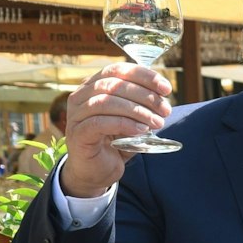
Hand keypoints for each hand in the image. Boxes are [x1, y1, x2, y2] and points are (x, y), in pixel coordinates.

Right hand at [62, 64, 171, 196]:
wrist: (96, 171)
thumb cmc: (115, 142)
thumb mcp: (131, 119)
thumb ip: (142, 105)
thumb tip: (163, 95)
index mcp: (93, 86)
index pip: (117, 71)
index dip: (144, 76)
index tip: (166, 88)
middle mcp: (81, 97)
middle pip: (113, 85)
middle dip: (145, 95)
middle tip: (165, 110)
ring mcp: (76, 115)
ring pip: (106, 102)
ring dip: (137, 110)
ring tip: (158, 122)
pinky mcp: (77, 134)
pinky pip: (100, 123)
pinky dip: (124, 124)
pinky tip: (141, 130)